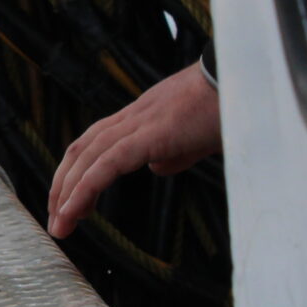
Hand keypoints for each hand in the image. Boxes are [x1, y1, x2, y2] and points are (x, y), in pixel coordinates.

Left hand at [46, 60, 220, 239]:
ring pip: (87, 156)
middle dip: (63, 186)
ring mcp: (140, 121)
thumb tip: (156, 166)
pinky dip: (86, 187)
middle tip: (57, 222)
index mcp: (142, 117)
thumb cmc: (231, 107)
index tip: (70, 203)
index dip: (77, 172)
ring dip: (67, 192)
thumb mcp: (196, 138)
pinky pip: (108, 163)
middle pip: (81, 149)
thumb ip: (174, 152)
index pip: (95, 143)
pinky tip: (74, 210)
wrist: (249, 81)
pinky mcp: (151, 133)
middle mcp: (133, 115)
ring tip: (60, 225)